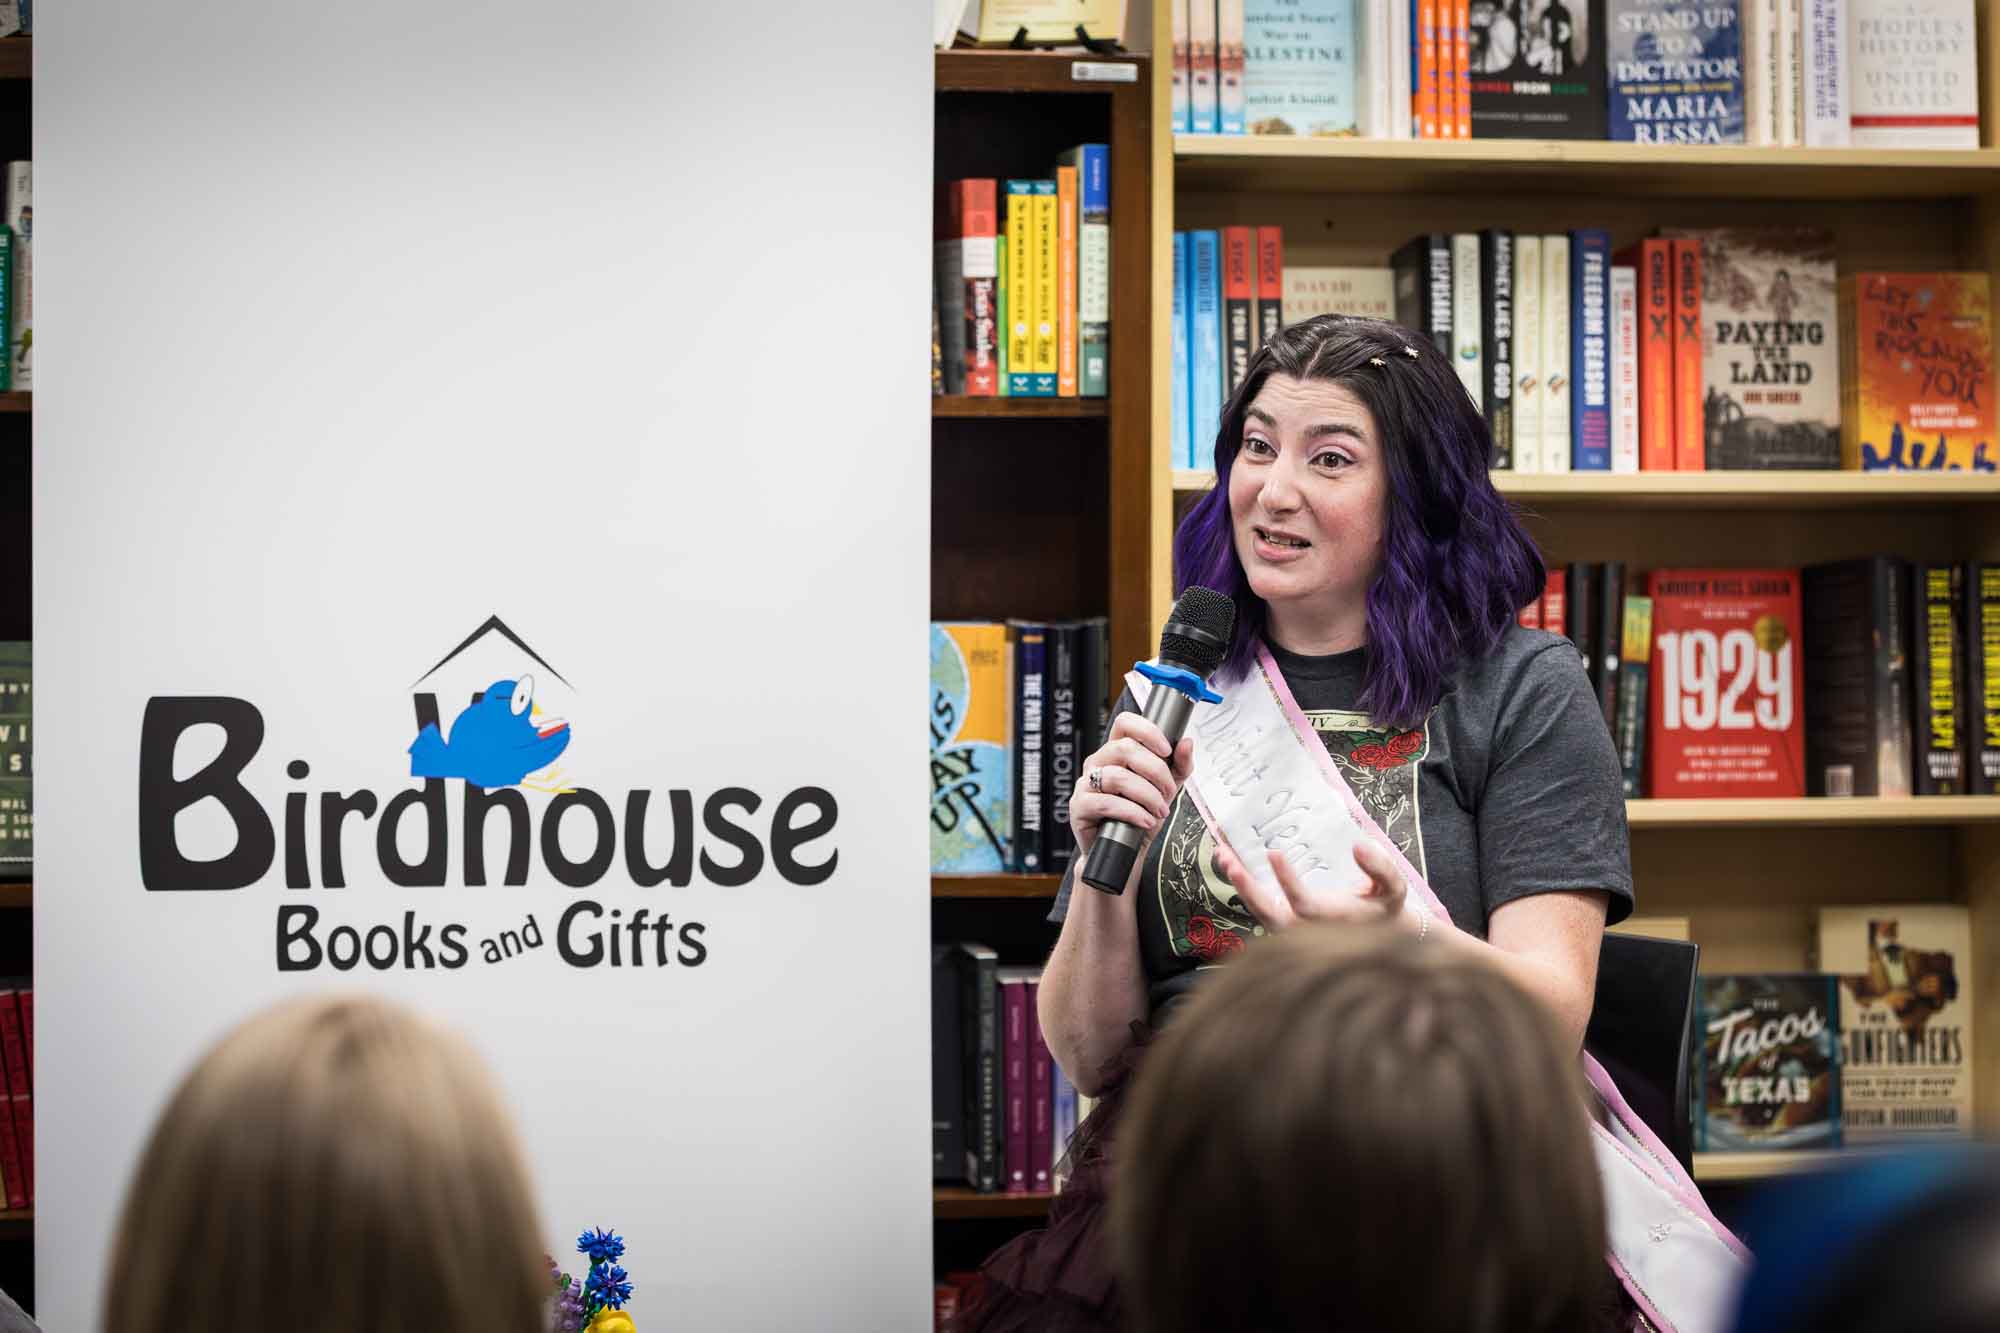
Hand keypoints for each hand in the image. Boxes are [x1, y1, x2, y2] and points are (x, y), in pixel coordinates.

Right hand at [1069, 712, 1194, 859]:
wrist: (1123, 854)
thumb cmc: (1140, 817)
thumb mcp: (1167, 789)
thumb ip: (1179, 765)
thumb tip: (1186, 742)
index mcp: (1116, 752)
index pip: (1125, 723)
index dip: (1147, 730)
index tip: (1166, 750)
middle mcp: (1098, 762)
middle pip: (1125, 748)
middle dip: (1156, 771)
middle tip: (1168, 793)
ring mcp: (1085, 783)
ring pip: (1118, 776)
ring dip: (1147, 795)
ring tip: (1159, 811)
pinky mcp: (1080, 806)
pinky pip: (1106, 802)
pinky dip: (1132, 812)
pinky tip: (1145, 821)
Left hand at [1212, 834, 1409, 933]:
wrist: (1378, 937)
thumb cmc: (1385, 908)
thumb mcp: (1393, 888)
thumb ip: (1381, 868)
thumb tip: (1358, 845)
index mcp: (1333, 921)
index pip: (1304, 906)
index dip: (1288, 882)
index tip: (1274, 852)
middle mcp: (1308, 931)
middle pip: (1269, 915)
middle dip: (1247, 888)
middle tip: (1229, 859)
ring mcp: (1293, 931)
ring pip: (1259, 913)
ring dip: (1239, 884)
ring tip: (1222, 854)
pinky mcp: (1284, 925)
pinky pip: (1259, 908)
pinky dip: (1243, 886)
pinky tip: (1230, 860)